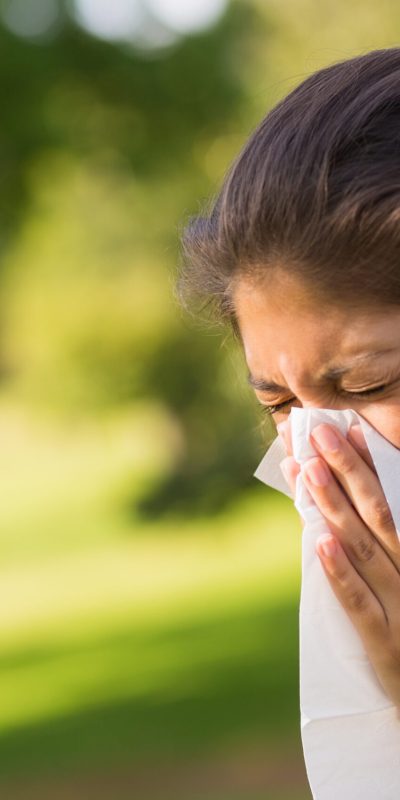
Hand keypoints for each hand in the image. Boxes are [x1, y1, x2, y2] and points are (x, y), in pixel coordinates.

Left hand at [278, 420, 399, 708]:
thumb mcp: (397, 587)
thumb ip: (375, 551)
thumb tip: (333, 514)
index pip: (391, 503)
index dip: (368, 466)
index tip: (345, 430)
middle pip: (378, 517)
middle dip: (347, 472)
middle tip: (319, 433)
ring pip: (367, 552)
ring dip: (335, 509)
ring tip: (312, 470)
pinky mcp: (387, 646)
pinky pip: (361, 606)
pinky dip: (340, 573)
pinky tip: (320, 543)